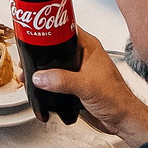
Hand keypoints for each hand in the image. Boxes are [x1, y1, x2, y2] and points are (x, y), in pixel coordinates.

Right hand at [28, 29, 147, 139]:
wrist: (122, 121)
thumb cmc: (117, 99)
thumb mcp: (87, 86)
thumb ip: (62, 80)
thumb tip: (40, 77)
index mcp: (89, 48)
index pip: (65, 28)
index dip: (49, 26)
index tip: (34, 29)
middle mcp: (83, 57)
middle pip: (55, 48)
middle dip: (39, 52)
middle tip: (25, 54)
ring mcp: (78, 72)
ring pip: (54, 66)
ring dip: (41, 70)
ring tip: (26, 73)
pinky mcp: (74, 87)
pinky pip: (55, 81)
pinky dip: (45, 84)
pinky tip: (37, 88)